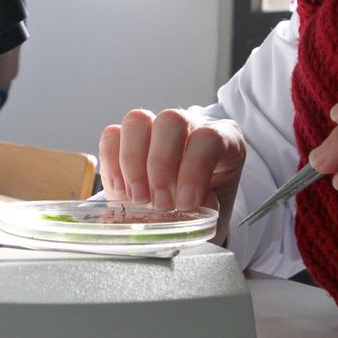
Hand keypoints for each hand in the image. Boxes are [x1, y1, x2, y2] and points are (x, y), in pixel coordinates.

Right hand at [99, 109, 246, 241]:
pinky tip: (121, 190)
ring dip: (133, 163)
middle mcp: (191, 125)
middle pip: (171, 121)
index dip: (195, 169)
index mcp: (224, 140)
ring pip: (138, 121)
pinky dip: (112, 164)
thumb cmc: (206, 211)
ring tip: (139, 198)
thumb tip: (189, 205)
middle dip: (161, 165)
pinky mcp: (128, 139)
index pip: (208, 138)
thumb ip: (207, 210)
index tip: (186, 203)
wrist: (186, 216)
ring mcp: (157, 128)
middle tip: (160, 203)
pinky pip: (112, 135)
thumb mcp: (216, 215)